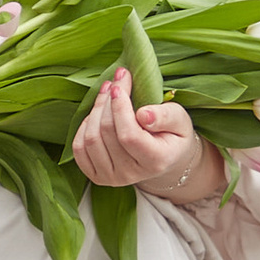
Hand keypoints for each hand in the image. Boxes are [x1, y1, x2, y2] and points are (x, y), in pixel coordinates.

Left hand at [70, 75, 221, 202]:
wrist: (165, 158)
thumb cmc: (173, 134)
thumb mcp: (180, 120)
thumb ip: (165, 116)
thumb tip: (143, 114)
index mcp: (155, 161)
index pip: (129, 135)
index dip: (119, 108)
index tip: (119, 87)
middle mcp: (131, 174)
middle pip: (107, 133)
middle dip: (107, 102)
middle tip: (115, 81)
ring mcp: (111, 178)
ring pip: (91, 139)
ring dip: (95, 110)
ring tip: (107, 91)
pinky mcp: (97, 176)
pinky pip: (79, 148)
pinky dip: (85, 126)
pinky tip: (98, 114)